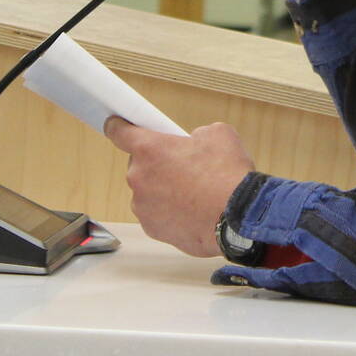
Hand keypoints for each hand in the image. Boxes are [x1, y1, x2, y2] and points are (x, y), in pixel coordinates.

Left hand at [104, 117, 254, 256]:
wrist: (239, 218)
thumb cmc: (227, 176)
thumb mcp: (218, 135)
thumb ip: (196, 134)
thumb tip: (195, 143)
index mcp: (149, 149)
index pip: (119, 132)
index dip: (119, 127)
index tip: (117, 126)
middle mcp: (139, 177)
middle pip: (139, 166)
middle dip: (158, 165)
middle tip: (184, 169)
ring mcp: (143, 206)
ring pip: (148, 193)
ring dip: (163, 191)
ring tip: (193, 195)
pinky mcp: (152, 229)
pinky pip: (157, 215)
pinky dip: (170, 213)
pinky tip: (193, 212)